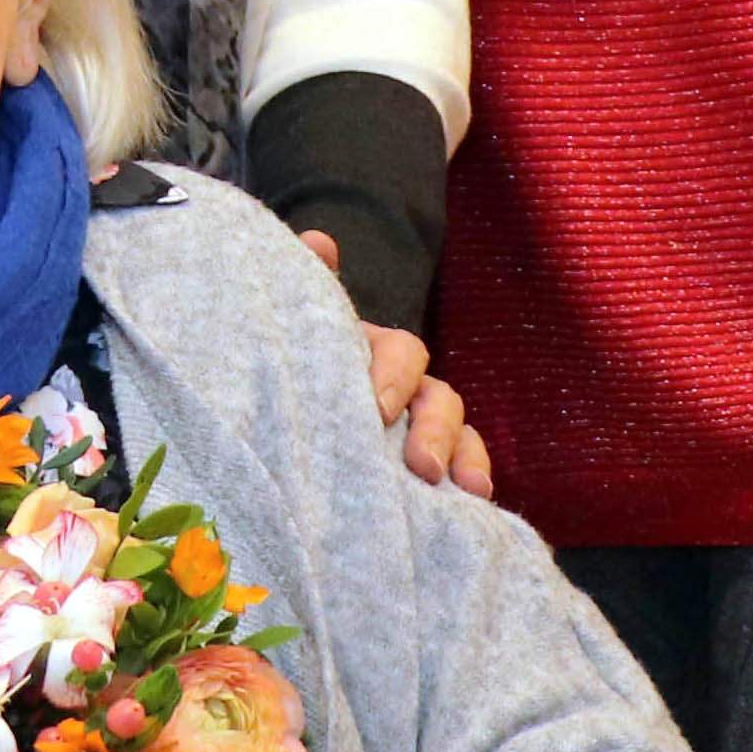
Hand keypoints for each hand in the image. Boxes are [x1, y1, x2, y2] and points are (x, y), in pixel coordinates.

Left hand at [301, 229, 490, 498]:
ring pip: (459, 439)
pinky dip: (472, 486)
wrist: (277, 426)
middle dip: (436, 430)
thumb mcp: (292, 332)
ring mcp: (418, 434)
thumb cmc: (290, 368)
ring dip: (467, 460)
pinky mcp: (425, 475)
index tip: (378, 410)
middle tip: (422, 467)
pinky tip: (475, 510)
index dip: (394, 376)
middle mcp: (406, 392)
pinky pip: (461, 477)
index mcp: (373, 355)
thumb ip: (305, 288)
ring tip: (468, 491)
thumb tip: (320, 242)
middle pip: (439, 400)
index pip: (401, 353)